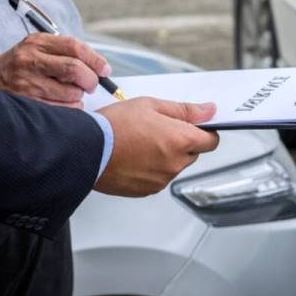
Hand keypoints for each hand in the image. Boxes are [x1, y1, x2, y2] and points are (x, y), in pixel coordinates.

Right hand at [0, 34, 110, 107]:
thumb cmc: (25, 64)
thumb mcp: (41, 48)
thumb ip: (68, 53)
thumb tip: (102, 68)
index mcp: (37, 43)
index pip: (75, 47)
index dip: (96, 60)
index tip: (105, 70)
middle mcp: (30, 60)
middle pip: (75, 69)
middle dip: (91, 80)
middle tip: (91, 84)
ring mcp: (27, 83)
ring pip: (71, 93)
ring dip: (79, 95)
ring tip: (71, 92)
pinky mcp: (27, 102)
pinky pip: (63, 109)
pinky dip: (71, 107)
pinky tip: (63, 102)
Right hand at [94, 98, 219, 196]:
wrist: (84, 150)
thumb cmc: (114, 126)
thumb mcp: (151, 105)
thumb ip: (185, 110)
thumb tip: (209, 111)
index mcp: (181, 140)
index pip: (211, 141)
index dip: (205, 132)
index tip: (195, 126)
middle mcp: (175, 163)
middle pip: (193, 153)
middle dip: (182, 142)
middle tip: (158, 130)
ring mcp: (162, 179)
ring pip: (175, 166)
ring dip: (166, 156)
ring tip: (141, 143)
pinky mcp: (147, 190)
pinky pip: (159, 178)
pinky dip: (152, 169)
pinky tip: (134, 157)